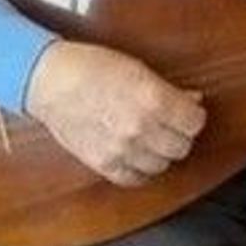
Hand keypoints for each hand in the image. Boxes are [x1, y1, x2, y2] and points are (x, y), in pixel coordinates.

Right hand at [25, 40, 206, 186]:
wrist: (51, 80)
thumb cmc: (92, 66)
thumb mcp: (138, 69)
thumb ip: (169, 90)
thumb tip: (194, 101)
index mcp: (153, 99)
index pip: (194, 123)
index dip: (193, 116)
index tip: (188, 112)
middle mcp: (140, 128)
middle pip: (181, 147)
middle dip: (180, 135)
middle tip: (171, 125)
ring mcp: (121, 149)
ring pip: (161, 165)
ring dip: (161, 153)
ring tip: (152, 138)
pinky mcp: (103, 164)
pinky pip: (135, 179)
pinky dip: (141, 170)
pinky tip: (138, 156)